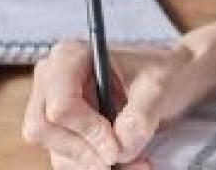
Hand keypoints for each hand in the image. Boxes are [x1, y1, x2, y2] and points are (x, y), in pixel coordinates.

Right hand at [22, 38, 215, 168]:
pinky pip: (68, 160)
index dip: (87, 131)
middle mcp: (52, 80)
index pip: (60, 104)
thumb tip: (120, 147)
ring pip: (56, 151)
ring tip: (136, 162)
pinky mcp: (64, 132)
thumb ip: (139, 115)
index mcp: (70, 56)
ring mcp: (53, 107)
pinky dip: (94, 167)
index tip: (116, 145)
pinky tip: (126, 163)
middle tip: (118, 158)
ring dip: (94, 164)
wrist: (171, 79)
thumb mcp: (158, 86)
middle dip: (84, 151)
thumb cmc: (162, 71)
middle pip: (43, 129)